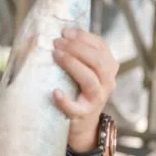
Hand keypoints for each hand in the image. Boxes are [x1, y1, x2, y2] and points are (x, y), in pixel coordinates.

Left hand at [52, 27, 117, 151]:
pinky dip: (65, 100)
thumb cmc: (77, 90)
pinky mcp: (84, 114)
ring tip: (55, 55)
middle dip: (76, 48)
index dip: (83, 37)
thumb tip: (47, 35)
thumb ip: (75, 54)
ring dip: (72, 64)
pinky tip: (55, 92)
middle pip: (97, 61)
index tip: (64, 32)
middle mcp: (107, 81)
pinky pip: (75, 108)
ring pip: (91, 80)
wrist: (82, 124)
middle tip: (56, 43)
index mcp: (108, 67)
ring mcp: (97, 99)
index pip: (101, 46)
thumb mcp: (82, 70)